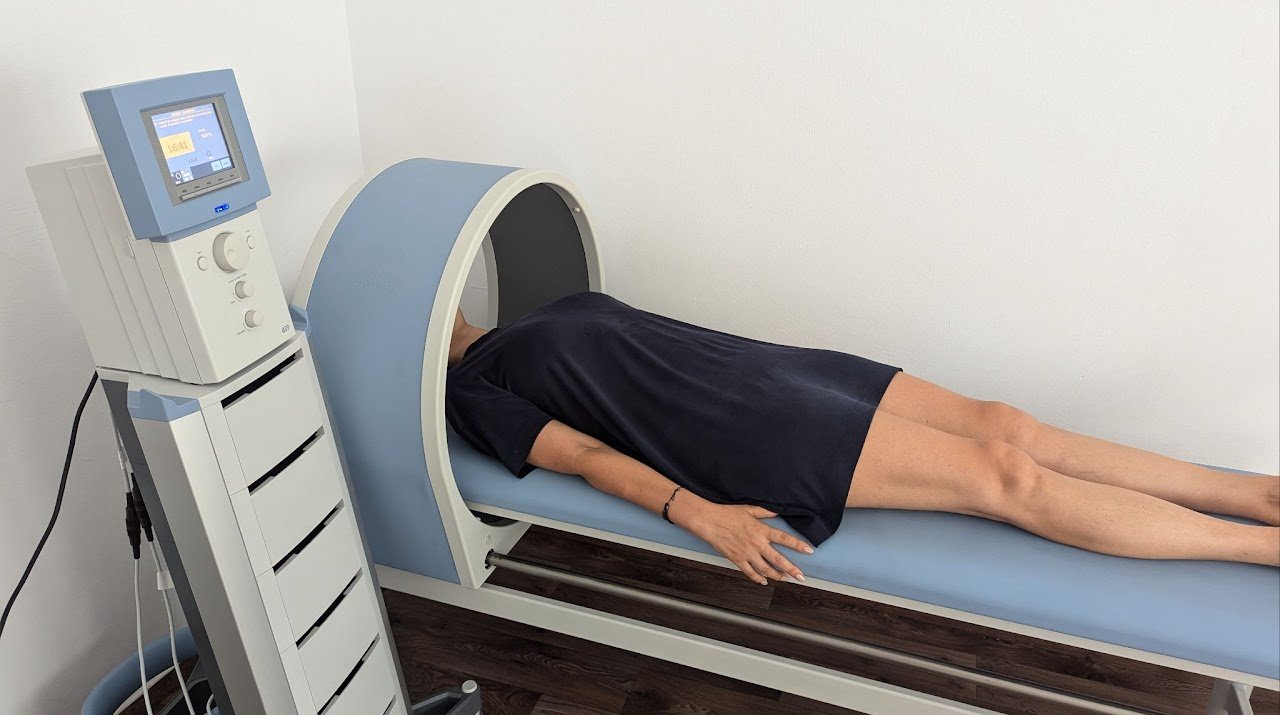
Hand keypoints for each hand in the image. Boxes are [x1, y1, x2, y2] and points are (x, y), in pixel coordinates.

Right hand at [684, 503, 814, 584]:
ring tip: (785, 579)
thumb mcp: (749, 509)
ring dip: (777, 576)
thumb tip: (776, 512)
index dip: (798, 545)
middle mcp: (757, 544)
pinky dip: (758, 579)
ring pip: (766, 569)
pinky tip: (764, 581)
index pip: (784, 539)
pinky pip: (750, 573)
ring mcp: (747, 553)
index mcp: (761, 530)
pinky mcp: (737, 560)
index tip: (809, 551)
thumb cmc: (727, 514)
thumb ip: (764, 512)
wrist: (709, 521)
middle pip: (778, 560)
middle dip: (792, 569)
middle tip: (801, 576)